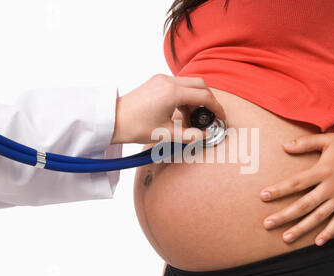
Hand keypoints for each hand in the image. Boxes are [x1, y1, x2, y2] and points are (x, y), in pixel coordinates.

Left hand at [111, 74, 225, 143]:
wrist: (113, 120)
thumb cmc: (134, 126)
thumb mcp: (165, 135)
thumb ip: (189, 136)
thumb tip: (206, 136)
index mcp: (172, 93)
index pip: (204, 96)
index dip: (216, 108)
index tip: (220, 117)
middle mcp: (168, 81)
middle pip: (200, 84)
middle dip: (208, 100)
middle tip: (208, 116)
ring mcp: (161, 79)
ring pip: (189, 83)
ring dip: (196, 98)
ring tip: (192, 118)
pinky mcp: (156, 81)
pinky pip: (179, 85)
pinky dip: (185, 96)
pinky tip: (181, 112)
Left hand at [260, 132, 333, 245]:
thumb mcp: (327, 139)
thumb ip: (305, 143)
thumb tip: (284, 146)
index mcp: (322, 171)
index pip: (296, 183)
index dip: (279, 190)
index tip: (263, 196)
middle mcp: (330, 187)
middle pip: (304, 205)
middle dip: (284, 215)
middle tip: (267, 224)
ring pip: (318, 217)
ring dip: (302, 229)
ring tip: (285, 238)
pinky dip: (329, 232)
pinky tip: (317, 242)